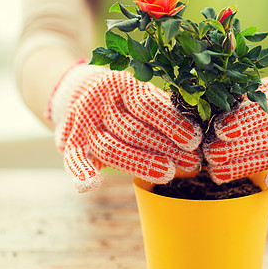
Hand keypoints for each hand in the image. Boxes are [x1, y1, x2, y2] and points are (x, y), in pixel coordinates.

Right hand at [48, 61, 201, 191]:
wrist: (78, 92)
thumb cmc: (126, 100)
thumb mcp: (144, 97)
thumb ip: (166, 112)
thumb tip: (198, 138)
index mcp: (120, 84)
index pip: (147, 105)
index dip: (171, 124)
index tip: (194, 140)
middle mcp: (98, 100)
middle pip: (132, 130)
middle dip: (165, 148)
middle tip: (192, 162)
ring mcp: (81, 122)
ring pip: (110, 147)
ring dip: (141, 164)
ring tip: (170, 174)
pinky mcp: (69, 142)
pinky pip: (73, 158)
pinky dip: (80, 172)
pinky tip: (91, 185)